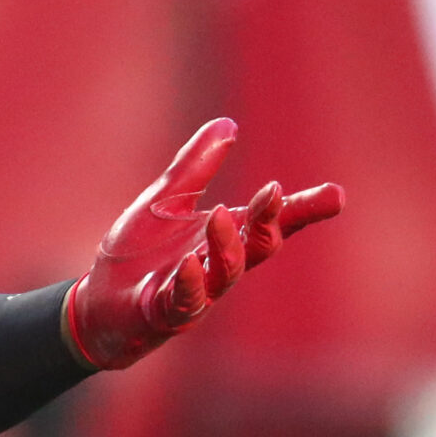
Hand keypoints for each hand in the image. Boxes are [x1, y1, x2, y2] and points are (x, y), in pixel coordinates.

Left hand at [64, 118, 343, 370]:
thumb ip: (195, 167)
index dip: (303, 210)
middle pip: (259, 246)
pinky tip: (190, 264)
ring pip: (226, 274)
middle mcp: (220, 267)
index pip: (272, 223)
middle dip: (270, 221)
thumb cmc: (139, 252)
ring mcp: (197, 293)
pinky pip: (185, 302)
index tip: (336, 195)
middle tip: (274, 192)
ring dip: (228, 246)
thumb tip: (227, 123)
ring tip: (221, 215)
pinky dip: (190, 284)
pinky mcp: (166, 313)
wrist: (99, 301)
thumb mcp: (165, 201)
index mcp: (225, 238)